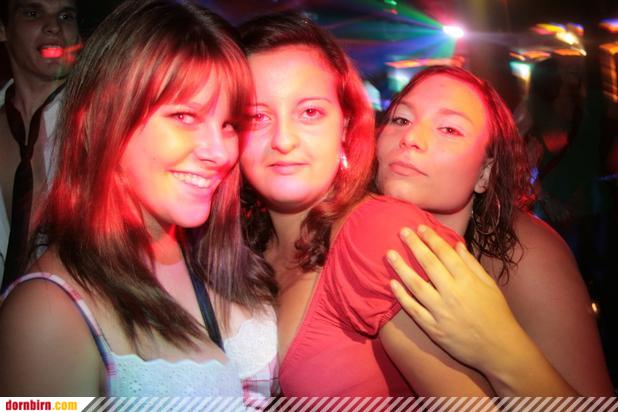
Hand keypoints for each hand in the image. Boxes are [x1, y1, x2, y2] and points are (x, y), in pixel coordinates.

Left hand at [386, 225, 526, 370]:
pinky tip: (392, 283)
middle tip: (402, 231)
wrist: (500, 350)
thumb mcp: (490, 286)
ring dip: (401, 268)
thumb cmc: (497, 315)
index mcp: (468, 281)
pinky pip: (413, 309)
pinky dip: (401, 296)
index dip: (432, 239)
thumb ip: (472, 265)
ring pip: (416, 285)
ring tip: (389, 254)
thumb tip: (457, 245)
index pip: (445, 254)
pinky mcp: (433, 329)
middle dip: (414, 245)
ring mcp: (441, 312)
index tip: (420, 228)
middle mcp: (453, 294)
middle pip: (429, 264)